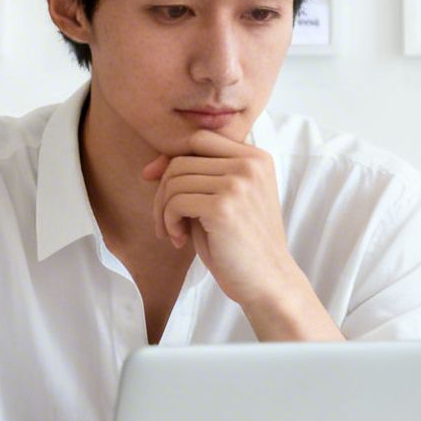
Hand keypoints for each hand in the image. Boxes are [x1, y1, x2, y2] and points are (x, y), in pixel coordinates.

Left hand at [142, 129, 340, 341]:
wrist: (270, 282)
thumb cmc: (242, 244)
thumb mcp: (225, 200)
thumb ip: (199, 177)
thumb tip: (151, 167)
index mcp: (256, 157)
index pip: (198, 138)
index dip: (171, 158)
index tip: (154, 181)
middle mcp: (250, 164)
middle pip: (182, 159)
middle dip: (163, 190)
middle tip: (166, 221)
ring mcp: (238, 183)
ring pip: (174, 180)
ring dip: (163, 210)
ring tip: (175, 232)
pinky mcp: (224, 207)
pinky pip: (176, 202)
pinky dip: (168, 221)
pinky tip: (180, 240)